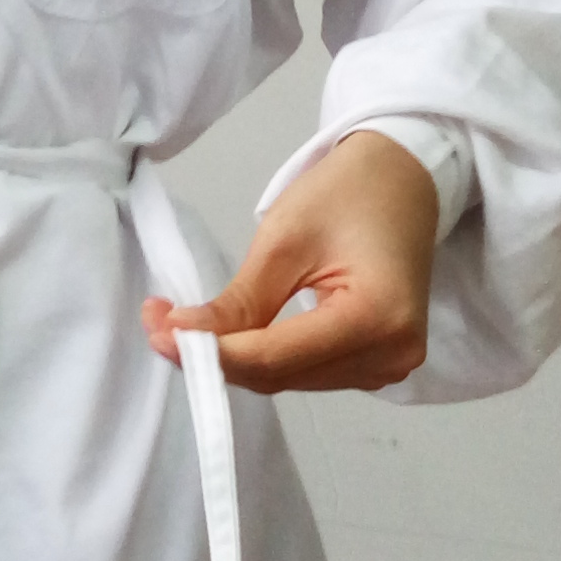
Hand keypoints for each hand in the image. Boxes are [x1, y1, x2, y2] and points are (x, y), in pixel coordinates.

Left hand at [139, 128, 441, 396]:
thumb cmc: (347, 194)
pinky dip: (266, 357)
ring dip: (236, 360)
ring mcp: (389, 365)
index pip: (275, 357)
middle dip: (217, 356)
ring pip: (289, 379)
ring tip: (188, 324)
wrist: (402, 180)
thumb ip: (239, 301)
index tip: (158, 331)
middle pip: (281, 375)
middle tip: (159, 324)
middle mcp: (391, 355)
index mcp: (377, 318)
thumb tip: (179, 337)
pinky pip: (307, 372)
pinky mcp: (377, 363)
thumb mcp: (284, 239)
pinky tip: (236, 333)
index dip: (212, 352)